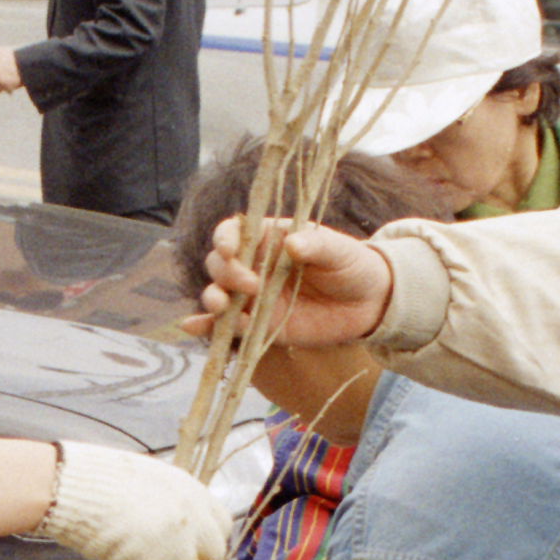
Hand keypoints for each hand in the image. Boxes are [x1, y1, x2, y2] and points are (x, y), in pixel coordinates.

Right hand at [40, 442, 233, 559]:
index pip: (221, 524)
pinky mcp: (146, 559)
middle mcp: (188, 513)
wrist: (67, 483)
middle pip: (212, 556)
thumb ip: (165, 504)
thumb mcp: (144, 482)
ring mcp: (170, 538)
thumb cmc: (94, 480)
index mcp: (188, 489)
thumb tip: (168, 534)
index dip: (208, 547)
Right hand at [184, 217, 394, 352]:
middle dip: (226, 274)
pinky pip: (227, 326)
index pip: (234, 232)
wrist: (367, 303)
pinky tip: (192, 327)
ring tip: (222, 307)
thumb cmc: (351, 265)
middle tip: (253, 285)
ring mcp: (254, 298)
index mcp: (269, 239)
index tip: (231, 250)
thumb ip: (315, 245)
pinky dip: (207, 327)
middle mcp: (254, 266)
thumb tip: (292, 244)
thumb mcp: (339, 250)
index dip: (225, 239)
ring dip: (212, 300)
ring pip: (218, 295)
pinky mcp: (258, 325)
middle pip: (219, 265)